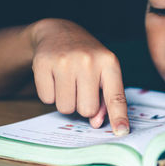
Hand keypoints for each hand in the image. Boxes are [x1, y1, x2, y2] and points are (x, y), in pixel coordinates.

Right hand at [30, 18, 128, 134]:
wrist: (59, 32)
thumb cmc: (88, 59)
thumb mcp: (104, 73)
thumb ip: (105, 100)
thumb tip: (96, 123)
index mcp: (109, 63)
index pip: (116, 96)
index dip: (119, 117)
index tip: (122, 132)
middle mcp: (88, 61)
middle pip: (86, 109)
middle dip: (83, 106)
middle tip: (81, 89)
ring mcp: (64, 61)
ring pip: (66, 108)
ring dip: (66, 101)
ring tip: (68, 82)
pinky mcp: (42, 63)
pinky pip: (46, 99)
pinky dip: (50, 94)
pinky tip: (55, 77)